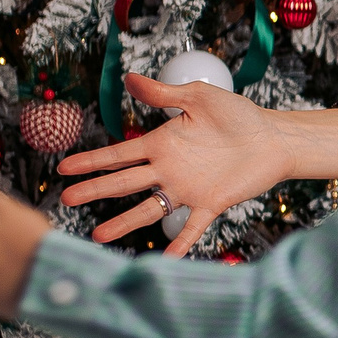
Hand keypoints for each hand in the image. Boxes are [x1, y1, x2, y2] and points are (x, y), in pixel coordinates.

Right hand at [55, 76, 337, 255]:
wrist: (274, 137)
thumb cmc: (238, 115)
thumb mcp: (198, 97)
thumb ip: (163, 94)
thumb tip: (129, 77)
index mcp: (162, 144)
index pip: (118, 154)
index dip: (91, 161)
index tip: (64, 168)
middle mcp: (169, 169)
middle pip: (124, 182)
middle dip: (95, 190)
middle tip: (66, 199)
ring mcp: (188, 189)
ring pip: (149, 208)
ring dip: (125, 222)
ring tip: (99, 236)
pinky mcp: (212, 203)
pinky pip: (191, 227)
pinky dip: (179, 243)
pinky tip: (164, 260)